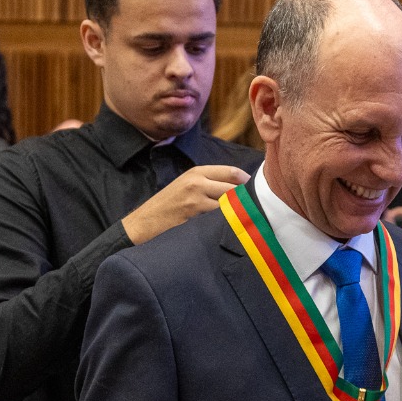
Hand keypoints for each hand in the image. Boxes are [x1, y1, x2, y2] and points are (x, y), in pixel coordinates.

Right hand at [122, 165, 250, 245]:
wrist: (143, 224)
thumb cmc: (167, 208)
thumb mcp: (185, 188)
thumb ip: (208, 185)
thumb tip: (239, 189)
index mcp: (196, 172)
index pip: (231, 172)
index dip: (247, 182)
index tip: (258, 191)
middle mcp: (197, 182)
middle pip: (234, 187)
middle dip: (247, 198)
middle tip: (258, 208)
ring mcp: (195, 198)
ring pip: (229, 202)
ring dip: (240, 212)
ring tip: (249, 220)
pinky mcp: (194, 214)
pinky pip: (219, 217)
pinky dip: (229, 222)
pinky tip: (234, 228)